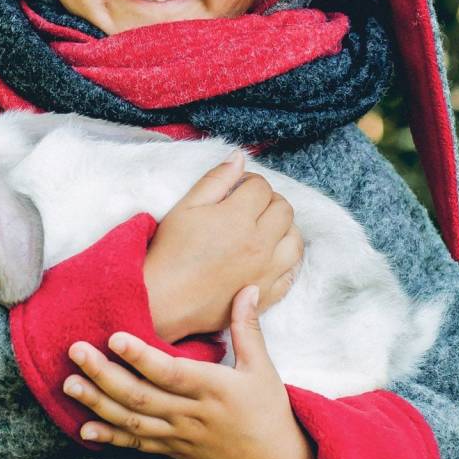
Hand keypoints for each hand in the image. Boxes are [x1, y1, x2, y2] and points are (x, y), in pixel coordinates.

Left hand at [63, 285, 320, 458]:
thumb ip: (247, 328)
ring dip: (98, 403)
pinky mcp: (174, 451)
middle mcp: (193, 415)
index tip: (114, 338)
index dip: (141, 357)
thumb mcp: (263, 368)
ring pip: (133, 421)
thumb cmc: (269, 411)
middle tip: (76, 352)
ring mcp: (180, 436)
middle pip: (142, 396)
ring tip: (69, 384)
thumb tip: (249, 287)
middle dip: (105, 374)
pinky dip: (111, 437)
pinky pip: (138, 444)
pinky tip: (84, 427)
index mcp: (215, 390)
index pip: (171, 373)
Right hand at [143, 150, 303, 343]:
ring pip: (295, 240)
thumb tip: (239, 157)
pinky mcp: (266, 295)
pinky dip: (287, 260)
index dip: (250, 182)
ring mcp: (267, 271)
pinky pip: (292, 273)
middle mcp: (259, 244)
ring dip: (284, 228)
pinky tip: (272, 256)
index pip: (262, 187)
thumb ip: (216, 179)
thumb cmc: (170, 252)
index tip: (238, 189)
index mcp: (239, 218)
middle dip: (269, 201)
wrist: (163, 301)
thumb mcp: (186, 207)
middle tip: (250, 207)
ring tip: (265, 229)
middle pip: (284, 209)